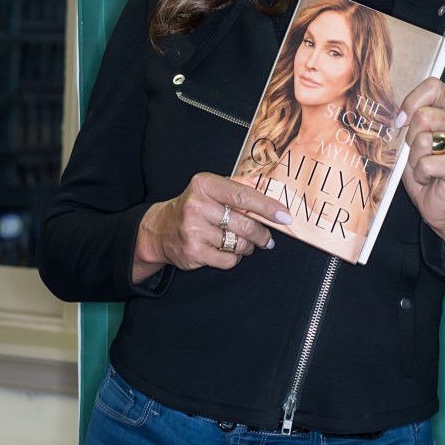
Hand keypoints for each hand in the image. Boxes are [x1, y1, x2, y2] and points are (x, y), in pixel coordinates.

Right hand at [132, 173, 291, 281]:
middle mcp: (197, 205)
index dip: (268, 208)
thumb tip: (273, 199)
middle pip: (245, 224)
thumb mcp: (210, 190)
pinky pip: (228, 260)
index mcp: (205, 184)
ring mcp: (194, 230)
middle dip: (262, 234)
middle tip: (267, 239)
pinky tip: (226, 250)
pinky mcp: (193, 251)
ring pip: (239, 244)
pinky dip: (234, 258)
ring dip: (247, 246)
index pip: (244, 196)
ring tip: (243, 243)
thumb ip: (238, 191)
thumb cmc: (195, 207)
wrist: (160, 229)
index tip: (285, 216)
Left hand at [397, 78, 444, 267]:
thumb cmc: (425, 170)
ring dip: (416, 160)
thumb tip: (400, 116)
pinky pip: (427, 163)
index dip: (411, 103)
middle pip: (423, 116)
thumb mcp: (412, 138)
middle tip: (421, 155)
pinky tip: (433, 179)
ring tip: (427, 168)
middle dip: (411, 141)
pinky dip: (422, 175)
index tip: (402, 123)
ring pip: (423, 140)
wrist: (438, 205)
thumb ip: (410, 119)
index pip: (433, 86)